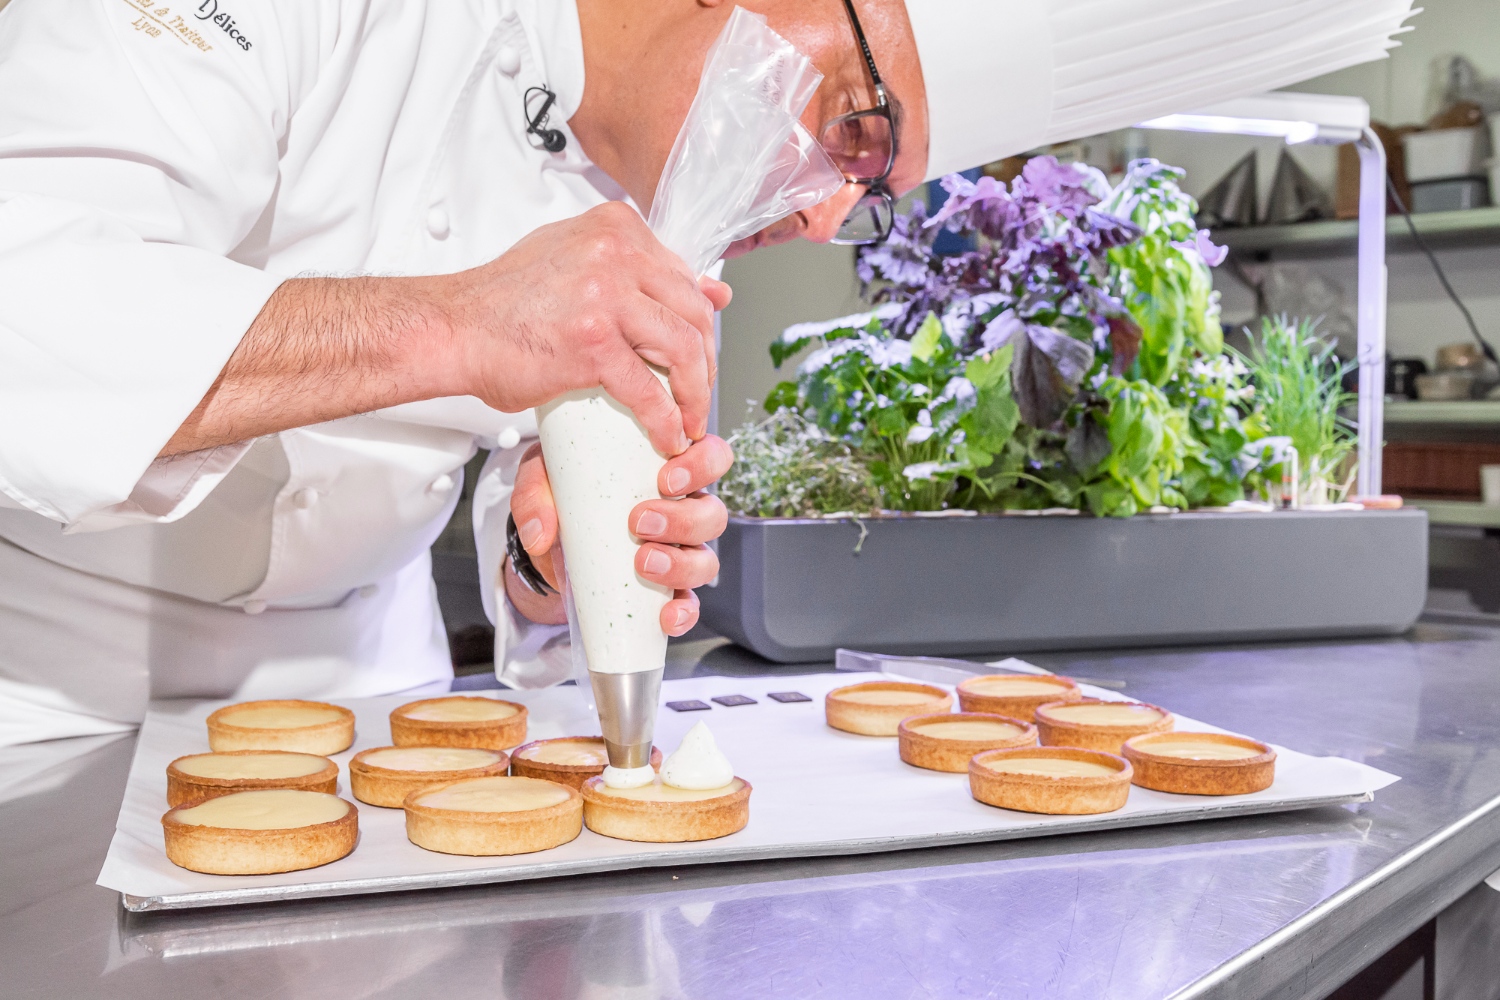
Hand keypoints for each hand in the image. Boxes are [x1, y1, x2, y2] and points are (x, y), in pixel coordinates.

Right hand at [440, 202, 731, 456]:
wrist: (454, 329)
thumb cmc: (505, 303)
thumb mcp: (576, 262)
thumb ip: (634, 270)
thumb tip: (708, 288)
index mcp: (616, 228)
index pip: (684, 277)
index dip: (698, 324)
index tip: (698, 354)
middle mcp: (616, 252)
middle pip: (693, 312)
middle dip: (705, 361)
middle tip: (697, 392)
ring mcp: (607, 294)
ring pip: (684, 348)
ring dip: (695, 393)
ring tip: (688, 418)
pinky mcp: (594, 342)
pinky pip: (649, 389)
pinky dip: (665, 420)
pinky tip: (666, 435)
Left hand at [505, 436, 732, 635]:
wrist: (546, 549)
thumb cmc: (560, 498)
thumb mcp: (542, 481)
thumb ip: (536, 494)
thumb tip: (540, 532)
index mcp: (662, 471)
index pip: (710, 456)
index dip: (702, 464)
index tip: (666, 478)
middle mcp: (679, 511)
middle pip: (713, 513)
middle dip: (684, 520)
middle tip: (641, 522)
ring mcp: (677, 553)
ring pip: (706, 559)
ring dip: (681, 563)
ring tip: (643, 563)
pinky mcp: (665, 590)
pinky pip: (689, 603)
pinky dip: (683, 611)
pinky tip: (665, 615)